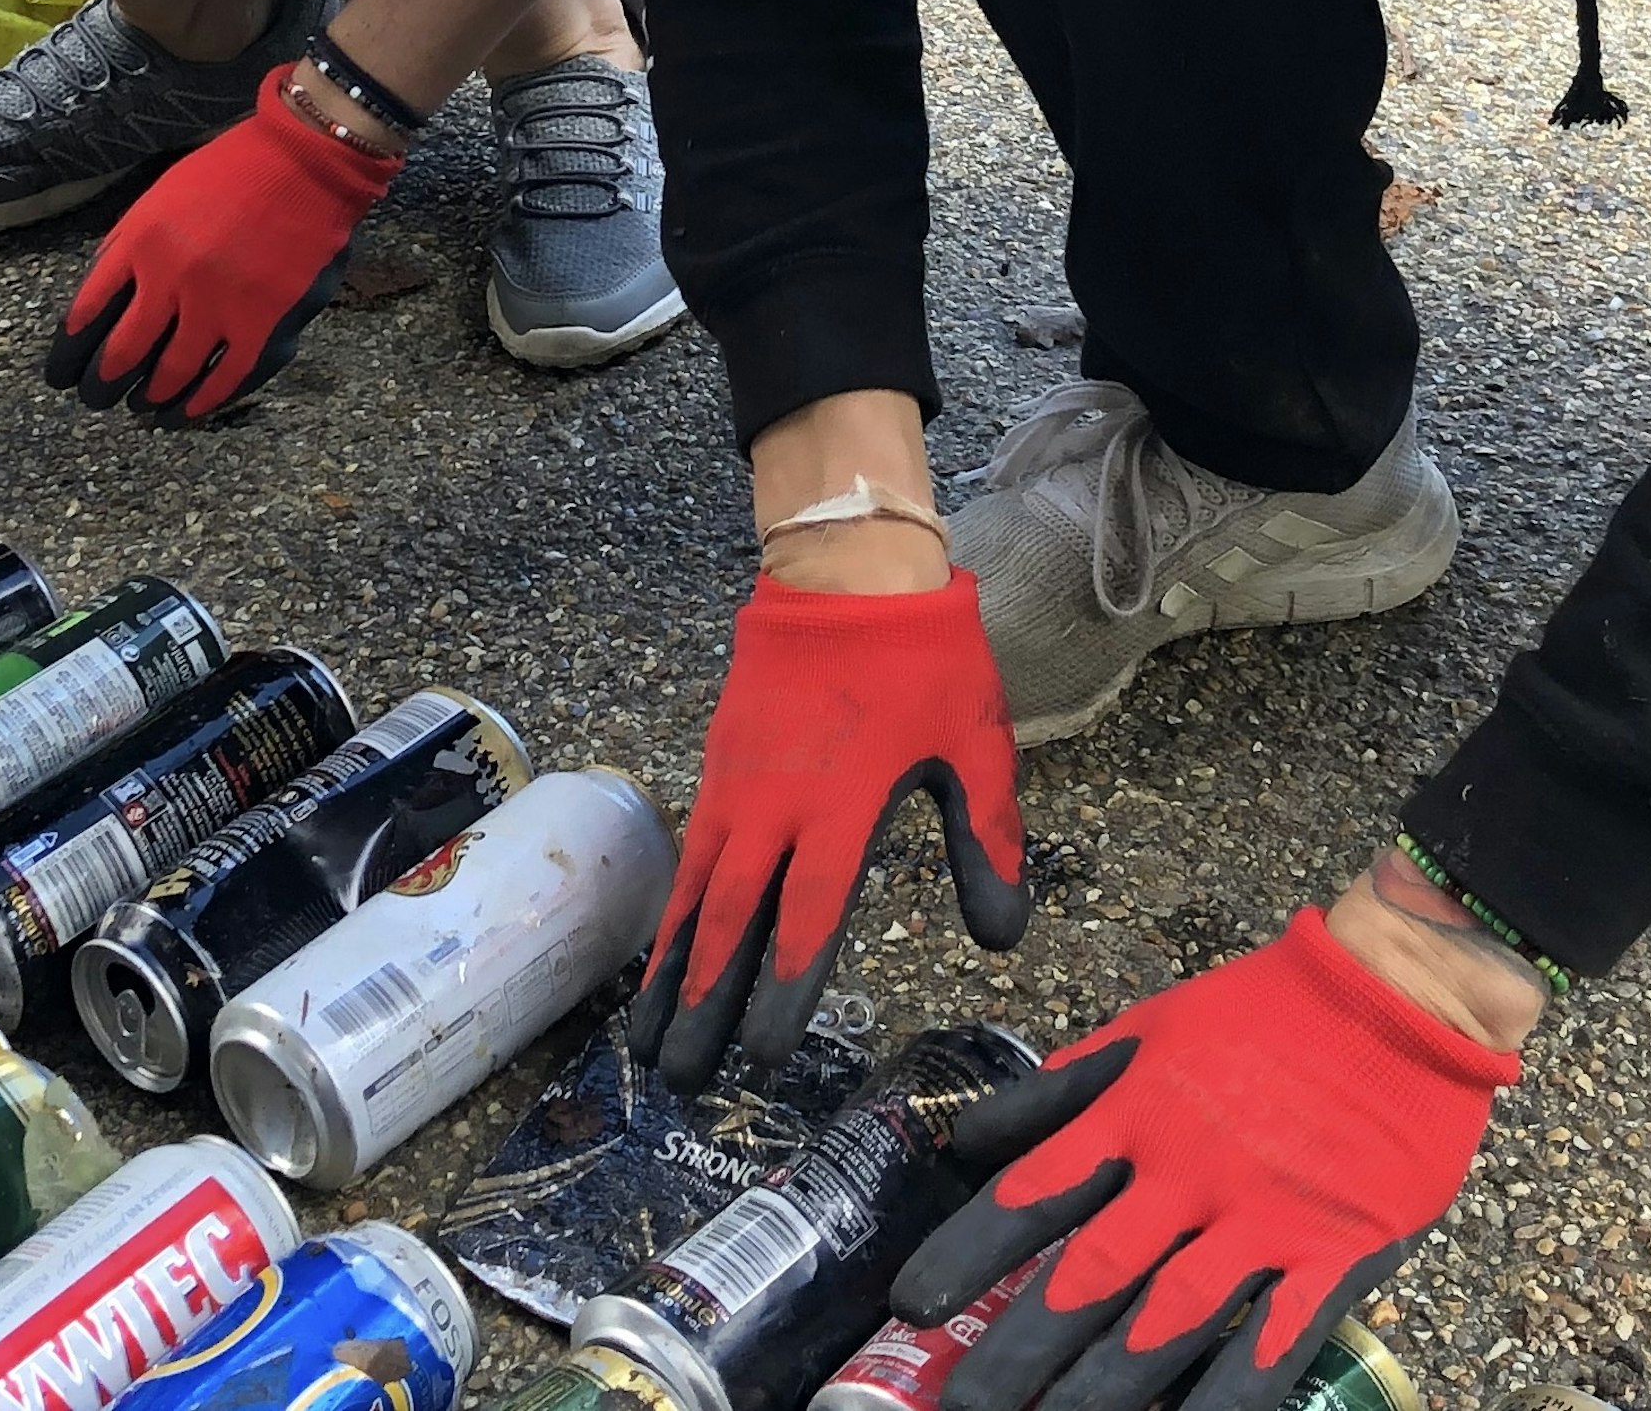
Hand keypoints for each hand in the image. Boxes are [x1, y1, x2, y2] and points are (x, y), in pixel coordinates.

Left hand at [48, 70, 387, 423]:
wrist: (304, 161)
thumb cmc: (230, 173)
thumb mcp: (159, 197)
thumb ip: (128, 247)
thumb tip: (101, 300)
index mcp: (139, 243)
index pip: (85, 314)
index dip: (68, 353)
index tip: (61, 374)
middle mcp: (170, 279)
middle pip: (120, 353)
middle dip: (101, 385)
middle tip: (95, 398)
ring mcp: (218, 304)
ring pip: (169, 373)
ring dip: (149, 398)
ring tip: (140, 407)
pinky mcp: (263, 321)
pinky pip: (226, 377)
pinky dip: (202, 401)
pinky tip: (187, 411)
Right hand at [626, 569, 1028, 1088]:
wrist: (848, 569)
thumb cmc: (923, 659)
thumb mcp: (975, 746)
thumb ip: (987, 843)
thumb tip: (1005, 939)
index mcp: (842, 807)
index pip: (808, 917)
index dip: (786, 990)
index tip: (767, 1056)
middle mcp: (776, 806)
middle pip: (732, 921)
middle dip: (706, 1005)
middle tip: (683, 1081)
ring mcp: (737, 785)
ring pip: (695, 894)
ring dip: (671, 970)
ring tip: (646, 1040)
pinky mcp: (718, 764)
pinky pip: (690, 854)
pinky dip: (672, 911)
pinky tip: (662, 951)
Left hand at [895, 911, 1518, 1410]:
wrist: (1395, 996)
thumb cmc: (1267, 1011)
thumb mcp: (1152, 1028)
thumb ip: (1065, 1090)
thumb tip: (976, 1137)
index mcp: (1137, 1112)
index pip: (1034, 1191)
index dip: (968, 1252)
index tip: (912, 1305)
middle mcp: (1187, 1171)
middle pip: (1088, 1275)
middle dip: (1017, 1351)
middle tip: (962, 1408)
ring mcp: (1261, 1219)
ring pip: (1165, 1322)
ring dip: (1101, 1391)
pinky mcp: (1331, 1256)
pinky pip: (1270, 1346)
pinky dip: (1225, 1401)